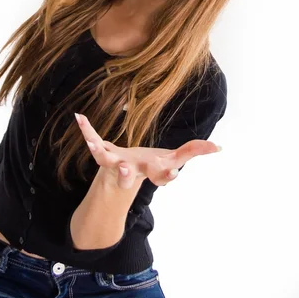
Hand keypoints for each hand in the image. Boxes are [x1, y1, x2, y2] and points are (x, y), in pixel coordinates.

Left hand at [74, 113, 221, 189]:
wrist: (122, 180)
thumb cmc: (150, 166)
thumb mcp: (172, 159)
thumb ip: (194, 151)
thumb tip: (219, 147)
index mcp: (152, 172)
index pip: (162, 176)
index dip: (168, 174)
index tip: (174, 170)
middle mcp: (132, 171)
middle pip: (130, 176)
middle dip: (129, 175)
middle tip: (129, 169)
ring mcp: (114, 164)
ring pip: (106, 160)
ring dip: (100, 153)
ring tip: (93, 147)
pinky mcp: (102, 153)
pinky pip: (94, 140)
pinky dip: (86, 130)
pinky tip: (79, 117)